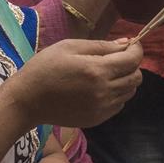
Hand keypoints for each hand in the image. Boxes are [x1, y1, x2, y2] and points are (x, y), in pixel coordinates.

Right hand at [0, 38, 142, 129]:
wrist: (27, 100)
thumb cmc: (44, 67)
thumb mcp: (68, 47)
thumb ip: (99, 46)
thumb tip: (125, 44)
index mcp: (97, 70)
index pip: (132, 60)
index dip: (136, 49)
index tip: (132, 43)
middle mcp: (104, 91)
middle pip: (136, 78)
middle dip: (132, 64)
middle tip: (117, 57)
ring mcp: (102, 108)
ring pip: (129, 92)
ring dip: (125, 80)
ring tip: (107, 72)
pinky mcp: (97, 119)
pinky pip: (118, 105)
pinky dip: (116, 94)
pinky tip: (99, 87)